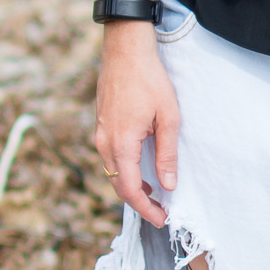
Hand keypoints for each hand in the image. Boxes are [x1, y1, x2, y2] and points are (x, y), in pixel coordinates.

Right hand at [94, 22, 178, 226]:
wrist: (125, 50)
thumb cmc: (149, 80)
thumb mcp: (169, 117)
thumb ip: (167, 154)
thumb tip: (168, 185)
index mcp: (121, 143)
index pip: (129, 190)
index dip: (145, 210)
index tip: (161, 220)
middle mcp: (105, 143)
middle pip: (118, 185)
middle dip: (139, 203)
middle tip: (160, 213)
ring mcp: (100, 134)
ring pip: (113, 172)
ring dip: (132, 187)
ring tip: (154, 195)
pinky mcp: (101, 126)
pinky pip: (111, 158)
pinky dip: (125, 171)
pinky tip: (141, 170)